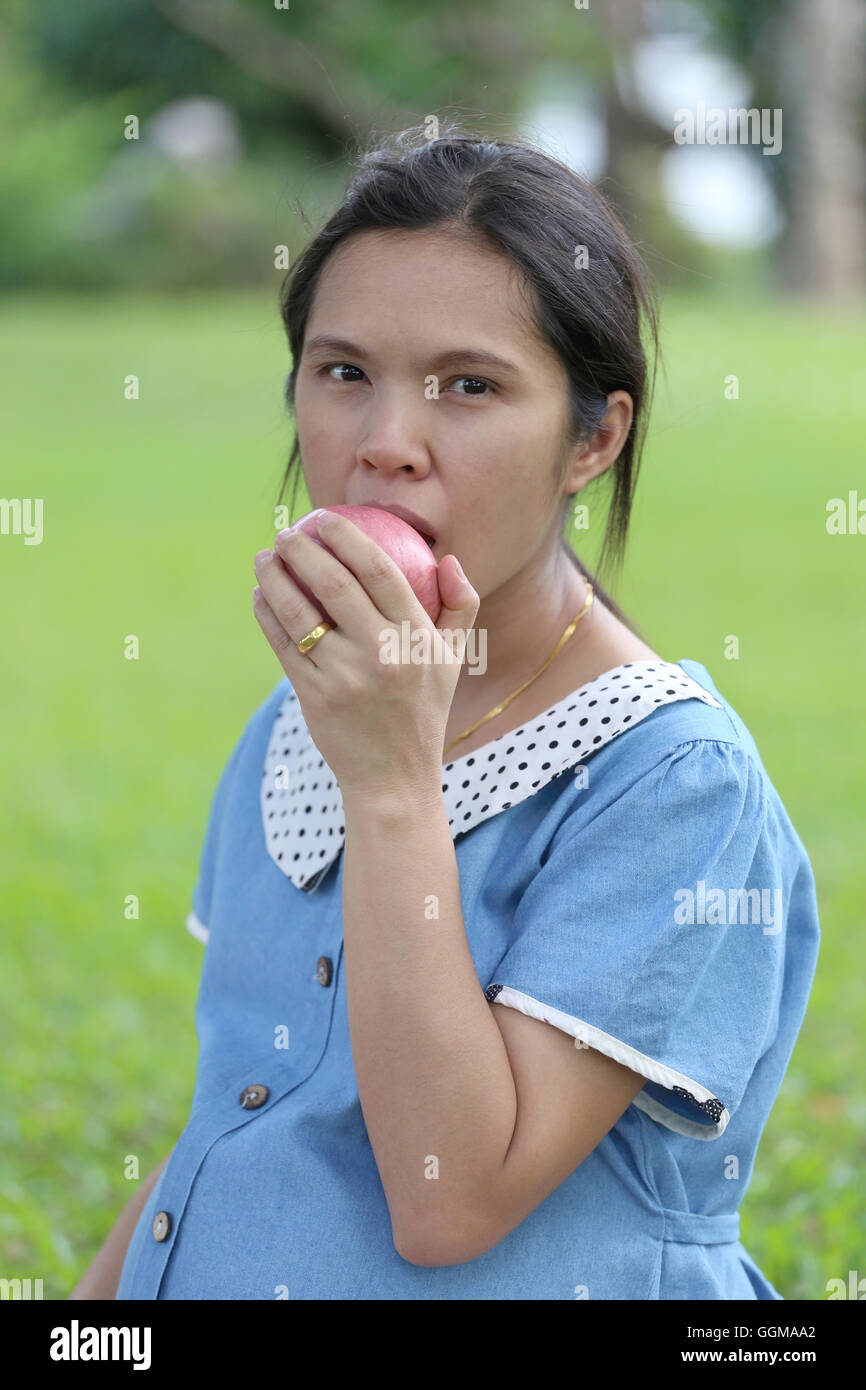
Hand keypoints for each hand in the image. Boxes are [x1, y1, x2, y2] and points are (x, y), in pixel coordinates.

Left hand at [252, 511, 479, 801]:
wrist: (393, 776)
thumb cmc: (423, 708)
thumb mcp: (453, 659)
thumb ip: (461, 605)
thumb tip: (448, 558)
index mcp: (416, 637)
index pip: (379, 571)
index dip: (347, 538)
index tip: (325, 518)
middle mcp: (381, 654)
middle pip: (333, 584)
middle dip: (303, 549)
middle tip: (287, 532)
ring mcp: (344, 676)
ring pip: (300, 612)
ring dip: (275, 577)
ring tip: (264, 557)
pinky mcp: (314, 696)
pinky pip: (283, 644)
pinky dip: (267, 614)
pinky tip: (261, 595)